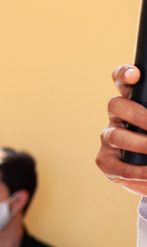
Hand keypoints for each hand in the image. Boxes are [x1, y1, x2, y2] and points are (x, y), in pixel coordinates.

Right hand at [97, 65, 146, 196]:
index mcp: (134, 101)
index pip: (122, 81)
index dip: (125, 74)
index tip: (136, 75)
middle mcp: (118, 117)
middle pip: (115, 105)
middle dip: (138, 115)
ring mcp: (109, 139)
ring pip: (116, 136)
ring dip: (141, 144)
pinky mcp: (106, 161)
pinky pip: (117, 166)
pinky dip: (137, 171)